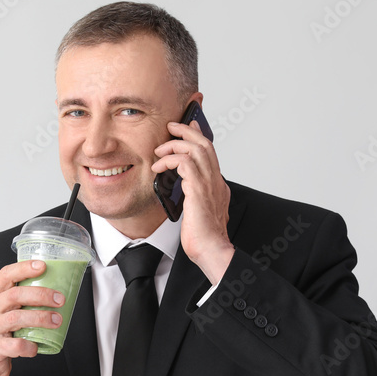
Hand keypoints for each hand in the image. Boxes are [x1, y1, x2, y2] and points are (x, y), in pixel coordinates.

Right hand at [0, 260, 63, 375]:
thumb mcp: (0, 311)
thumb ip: (18, 300)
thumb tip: (52, 291)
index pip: (5, 275)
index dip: (24, 268)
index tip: (42, 266)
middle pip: (15, 294)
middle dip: (40, 294)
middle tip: (59, 299)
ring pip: (16, 318)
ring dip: (40, 318)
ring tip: (56, 321)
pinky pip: (15, 345)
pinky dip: (30, 346)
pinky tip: (36, 347)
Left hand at [151, 119, 234, 283]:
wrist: (211, 249)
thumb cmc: (204, 237)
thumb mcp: (199, 212)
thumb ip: (196, 198)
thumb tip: (187, 192)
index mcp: (217, 185)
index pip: (210, 153)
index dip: (199, 136)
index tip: (189, 126)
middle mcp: (216, 181)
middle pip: (204, 144)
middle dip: (187, 130)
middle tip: (172, 126)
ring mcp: (209, 183)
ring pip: (195, 148)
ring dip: (174, 144)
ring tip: (160, 150)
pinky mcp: (198, 188)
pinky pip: (184, 162)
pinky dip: (169, 160)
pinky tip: (159, 167)